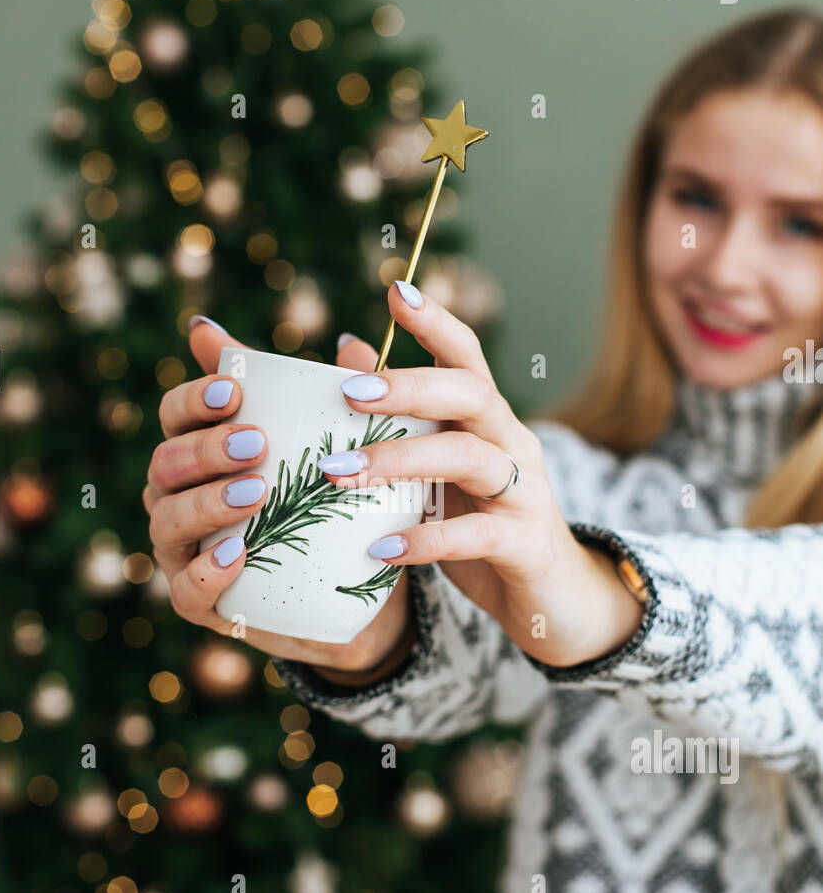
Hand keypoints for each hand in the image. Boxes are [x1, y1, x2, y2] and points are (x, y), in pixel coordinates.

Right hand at [142, 316, 413, 673]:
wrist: (349, 591)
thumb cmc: (329, 506)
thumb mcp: (336, 454)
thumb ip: (337, 407)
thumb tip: (352, 345)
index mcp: (197, 450)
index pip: (175, 415)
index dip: (195, 399)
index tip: (238, 391)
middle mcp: (175, 496)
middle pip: (165, 463)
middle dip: (206, 449)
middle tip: (257, 443)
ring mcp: (181, 551)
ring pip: (167, 520)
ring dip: (208, 502)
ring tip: (257, 491)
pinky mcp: (198, 602)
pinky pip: (185, 589)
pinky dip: (205, 569)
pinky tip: (237, 553)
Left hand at [317, 281, 644, 667]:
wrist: (554, 602)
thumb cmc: (483, 530)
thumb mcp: (437, 473)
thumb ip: (399, 418)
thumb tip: (347, 351)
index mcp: (488, 422)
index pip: (468, 357)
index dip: (437, 322)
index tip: (396, 290)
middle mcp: (512, 445)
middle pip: (470, 394)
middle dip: (408, 386)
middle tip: (348, 394)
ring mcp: (525, 494)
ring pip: (469, 457)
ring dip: (400, 461)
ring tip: (338, 474)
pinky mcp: (526, 546)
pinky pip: (476, 535)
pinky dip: (425, 539)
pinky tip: (379, 547)